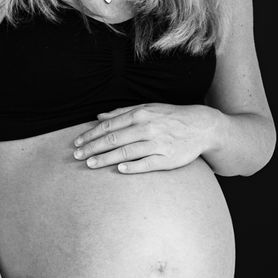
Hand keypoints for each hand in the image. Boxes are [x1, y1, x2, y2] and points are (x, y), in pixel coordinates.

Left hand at [72, 103, 219, 173]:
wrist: (201, 126)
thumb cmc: (170, 117)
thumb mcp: (147, 108)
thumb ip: (122, 112)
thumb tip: (99, 116)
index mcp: (140, 114)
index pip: (109, 126)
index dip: (91, 135)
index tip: (76, 144)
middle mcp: (147, 127)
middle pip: (114, 139)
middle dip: (92, 148)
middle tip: (77, 156)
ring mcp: (157, 144)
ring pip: (126, 152)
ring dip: (106, 159)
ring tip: (90, 165)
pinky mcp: (167, 159)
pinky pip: (146, 164)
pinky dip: (132, 167)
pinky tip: (119, 170)